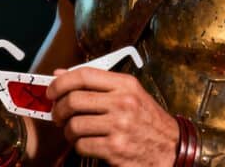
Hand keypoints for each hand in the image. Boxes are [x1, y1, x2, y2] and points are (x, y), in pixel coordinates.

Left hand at [47, 67, 177, 165]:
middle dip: (58, 109)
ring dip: (68, 130)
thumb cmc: (148, 121)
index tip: (51, 90)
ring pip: (74, 124)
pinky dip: (78, 146)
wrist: (173, 149)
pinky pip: (82, 145)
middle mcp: (123, 103)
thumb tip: (60, 74)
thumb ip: (97, 84)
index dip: (60, 82)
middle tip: (57, 115)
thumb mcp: (129, 94)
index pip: (83, 75)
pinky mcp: (116, 149)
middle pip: (73, 100)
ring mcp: (119, 126)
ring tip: (73, 132)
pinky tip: (86, 144)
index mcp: (125, 85)